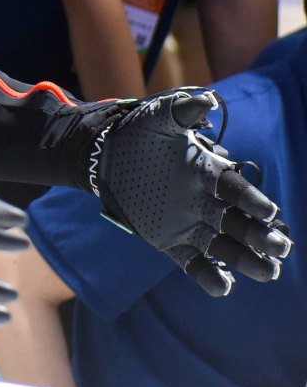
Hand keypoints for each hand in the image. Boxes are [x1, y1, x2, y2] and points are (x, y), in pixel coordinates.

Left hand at [89, 88, 292, 294]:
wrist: (106, 155)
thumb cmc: (139, 134)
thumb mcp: (158, 119)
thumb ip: (181, 111)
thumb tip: (205, 99)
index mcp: (208, 172)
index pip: (235, 189)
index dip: (251, 200)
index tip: (268, 211)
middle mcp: (206, 201)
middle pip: (240, 223)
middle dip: (261, 236)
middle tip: (280, 247)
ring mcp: (190, 223)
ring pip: (225, 247)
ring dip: (247, 260)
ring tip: (268, 272)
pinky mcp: (170, 241)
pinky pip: (192, 262)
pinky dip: (207, 275)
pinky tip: (223, 286)